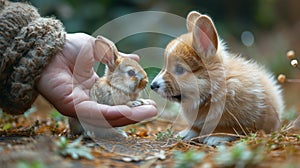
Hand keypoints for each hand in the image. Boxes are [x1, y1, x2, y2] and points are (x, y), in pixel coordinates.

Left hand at [37, 33, 156, 126]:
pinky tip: (129, 112)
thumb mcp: (99, 50)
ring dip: (129, 116)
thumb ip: (116, 58)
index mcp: (95, 88)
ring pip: (107, 117)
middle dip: (135, 113)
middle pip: (115, 113)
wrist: (47, 46)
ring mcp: (80, 106)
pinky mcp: (72, 107)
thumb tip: (136, 60)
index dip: (133, 103)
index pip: (117, 101)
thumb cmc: (68, 48)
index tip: (149, 100)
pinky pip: (96, 114)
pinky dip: (113, 114)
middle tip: (153, 110)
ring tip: (148, 112)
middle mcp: (89, 100)